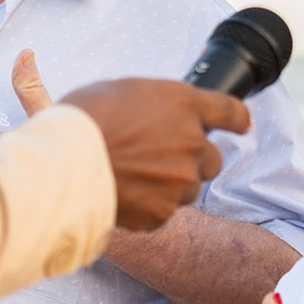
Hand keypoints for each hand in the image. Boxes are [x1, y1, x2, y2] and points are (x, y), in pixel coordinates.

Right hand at [59, 79, 248, 231]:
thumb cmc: (81, 120)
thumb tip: (155, 116)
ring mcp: (181, 179)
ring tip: (131, 178)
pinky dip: (147, 207)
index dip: (238, 120)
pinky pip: (164, 211)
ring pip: (188, 188)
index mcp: (182, 103)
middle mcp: (191, 142)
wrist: (62, 163)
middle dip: (192, 160)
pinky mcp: (164, 212)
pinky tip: (122, 195)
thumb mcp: (120, 91)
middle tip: (159, 159)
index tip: (241, 126)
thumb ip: (151, 105)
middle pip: (212, 158)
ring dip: (169, 185)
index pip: (230, 111)